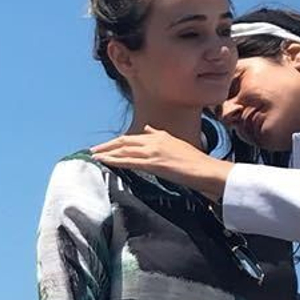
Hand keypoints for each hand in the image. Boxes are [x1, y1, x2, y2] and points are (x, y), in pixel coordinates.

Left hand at [92, 126, 229, 199]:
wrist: (206, 170)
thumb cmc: (196, 163)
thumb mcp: (178, 145)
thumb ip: (162, 138)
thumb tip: (148, 130)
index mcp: (161, 136)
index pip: (134, 138)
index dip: (119, 142)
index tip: (107, 145)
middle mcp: (155, 140)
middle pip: (125, 141)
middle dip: (108, 145)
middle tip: (94, 150)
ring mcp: (153, 151)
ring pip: (124, 150)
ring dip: (106, 152)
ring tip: (94, 155)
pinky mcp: (153, 162)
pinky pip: (128, 160)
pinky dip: (113, 160)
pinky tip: (103, 161)